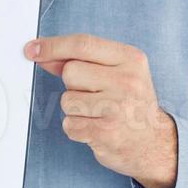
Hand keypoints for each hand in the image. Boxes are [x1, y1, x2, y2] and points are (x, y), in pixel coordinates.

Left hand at [25, 33, 177, 187]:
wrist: (154, 143)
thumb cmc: (131, 104)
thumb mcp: (116, 73)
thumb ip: (81, 61)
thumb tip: (42, 53)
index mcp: (131, 59)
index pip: (83, 44)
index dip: (53, 46)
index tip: (32, 49)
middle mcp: (127, 81)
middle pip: (70, 72)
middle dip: (73, 85)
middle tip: (93, 95)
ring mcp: (117, 108)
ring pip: (67, 100)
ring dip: (74, 109)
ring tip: (97, 113)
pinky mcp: (106, 133)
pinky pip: (69, 124)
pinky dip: (77, 128)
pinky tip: (96, 128)